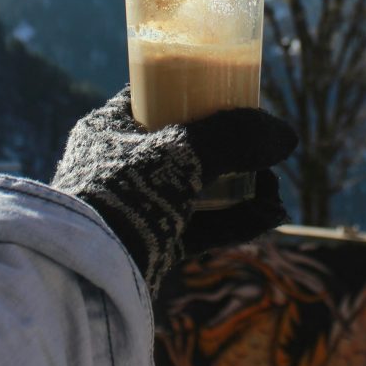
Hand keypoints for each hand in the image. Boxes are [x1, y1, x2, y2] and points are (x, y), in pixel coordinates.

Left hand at [51, 86, 296, 294]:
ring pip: (197, 190)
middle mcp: (118, 164)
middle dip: (236, 151)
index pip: (157, 94)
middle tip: (268, 155)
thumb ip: (234, 138)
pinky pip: (197, 227)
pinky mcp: (147, 247)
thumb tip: (288, 136)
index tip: (239, 94)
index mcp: (110, 127)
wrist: (77, 276)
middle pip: (187, 145)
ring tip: (276, 196)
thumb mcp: (179, 155)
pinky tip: (269, 218)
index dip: (199, 88)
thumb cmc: (120, 195)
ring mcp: (133, 207)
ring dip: (242, 190)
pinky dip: (234, 222)